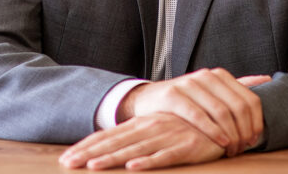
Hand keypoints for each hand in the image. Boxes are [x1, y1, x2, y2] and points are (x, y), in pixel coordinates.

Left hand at [59, 113, 224, 169]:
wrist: (221, 119)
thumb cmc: (185, 128)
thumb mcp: (157, 130)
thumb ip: (136, 138)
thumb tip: (114, 151)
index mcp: (140, 124)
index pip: (108, 135)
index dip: (86, 146)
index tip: (66, 159)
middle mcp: (149, 128)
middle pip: (114, 142)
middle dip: (89, 153)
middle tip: (68, 164)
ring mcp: (166, 136)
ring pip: (134, 149)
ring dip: (112, 158)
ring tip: (93, 167)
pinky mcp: (185, 146)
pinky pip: (165, 156)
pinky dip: (148, 162)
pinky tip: (133, 168)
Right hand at [117, 68, 270, 156]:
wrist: (149, 100)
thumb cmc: (186, 99)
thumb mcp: (212, 91)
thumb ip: (238, 85)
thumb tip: (267, 78)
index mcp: (219, 75)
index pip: (249, 98)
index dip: (256, 121)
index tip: (256, 139)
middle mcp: (206, 76)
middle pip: (237, 106)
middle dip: (244, 131)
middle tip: (244, 148)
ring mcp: (189, 84)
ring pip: (220, 111)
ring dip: (231, 134)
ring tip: (233, 149)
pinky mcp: (173, 96)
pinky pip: (198, 116)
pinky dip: (212, 131)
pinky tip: (220, 142)